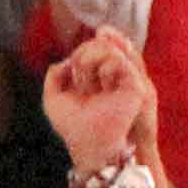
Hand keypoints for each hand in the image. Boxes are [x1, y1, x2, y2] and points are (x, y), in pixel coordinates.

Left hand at [43, 26, 156, 176]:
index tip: (73, 73)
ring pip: (110, 46)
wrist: (90, 145)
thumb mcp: (52, 99)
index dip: (81, 52)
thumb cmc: (73, 127)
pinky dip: (107, 64)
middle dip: (84, 53)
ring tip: (88, 79)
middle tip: (80, 78)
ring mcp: (124, 79)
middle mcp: (111, 76)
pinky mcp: (135, 85)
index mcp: (95, 78)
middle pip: (101, 42)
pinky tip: (102, 80)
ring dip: (92, 57)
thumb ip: (54, 76)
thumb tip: (68, 60)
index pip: (93, 47)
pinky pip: (121, 59)